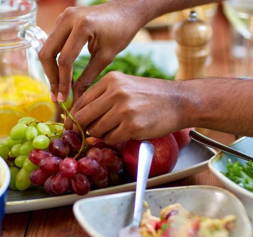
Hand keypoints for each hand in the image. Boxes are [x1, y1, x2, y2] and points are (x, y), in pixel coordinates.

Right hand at [39, 0, 151, 101]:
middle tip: (56, 96)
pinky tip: (61, 75)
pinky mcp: (61, 21)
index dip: (62, 82)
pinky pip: (52, 44)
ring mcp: (62, 17)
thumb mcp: (106, 57)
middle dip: (51, 77)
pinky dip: (55, 61)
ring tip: (58, 89)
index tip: (63, 99)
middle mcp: (68, 18)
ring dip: (51, 70)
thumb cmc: (121, 31)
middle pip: (47, 53)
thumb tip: (75, 98)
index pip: (65, 60)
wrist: (125, 11)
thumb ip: (88, 77)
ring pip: (47, 49)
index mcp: (83, 26)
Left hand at [66, 72, 186, 144]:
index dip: (73, 117)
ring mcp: (124, 109)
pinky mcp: (133, 126)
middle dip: (80, 130)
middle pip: (83, 117)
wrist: (181, 101)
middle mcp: (115, 92)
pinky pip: (111, 139)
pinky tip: (124, 134)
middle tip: (81, 136)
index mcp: (111, 80)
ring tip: (113, 131)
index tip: (71, 127)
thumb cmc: (152, 95)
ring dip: (100, 136)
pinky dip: (113, 140)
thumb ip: (103, 98)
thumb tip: (79, 117)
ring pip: (96, 130)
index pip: (81, 101)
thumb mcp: (126, 86)